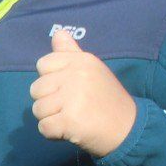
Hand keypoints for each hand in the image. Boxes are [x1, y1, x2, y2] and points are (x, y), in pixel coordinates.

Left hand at [30, 30, 136, 157]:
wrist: (128, 129)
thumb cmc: (106, 98)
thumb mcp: (92, 69)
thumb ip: (71, 52)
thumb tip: (58, 32)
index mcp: (81, 61)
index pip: (43, 64)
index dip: (50, 80)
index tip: (67, 88)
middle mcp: (76, 75)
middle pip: (36, 89)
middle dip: (48, 102)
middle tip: (71, 107)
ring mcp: (73, 98)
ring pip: (37, 109)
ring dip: (50, 118)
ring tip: (71, 118)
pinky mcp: (70, 120)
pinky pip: (43, 127)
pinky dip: (53, 133)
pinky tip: (70, 130)